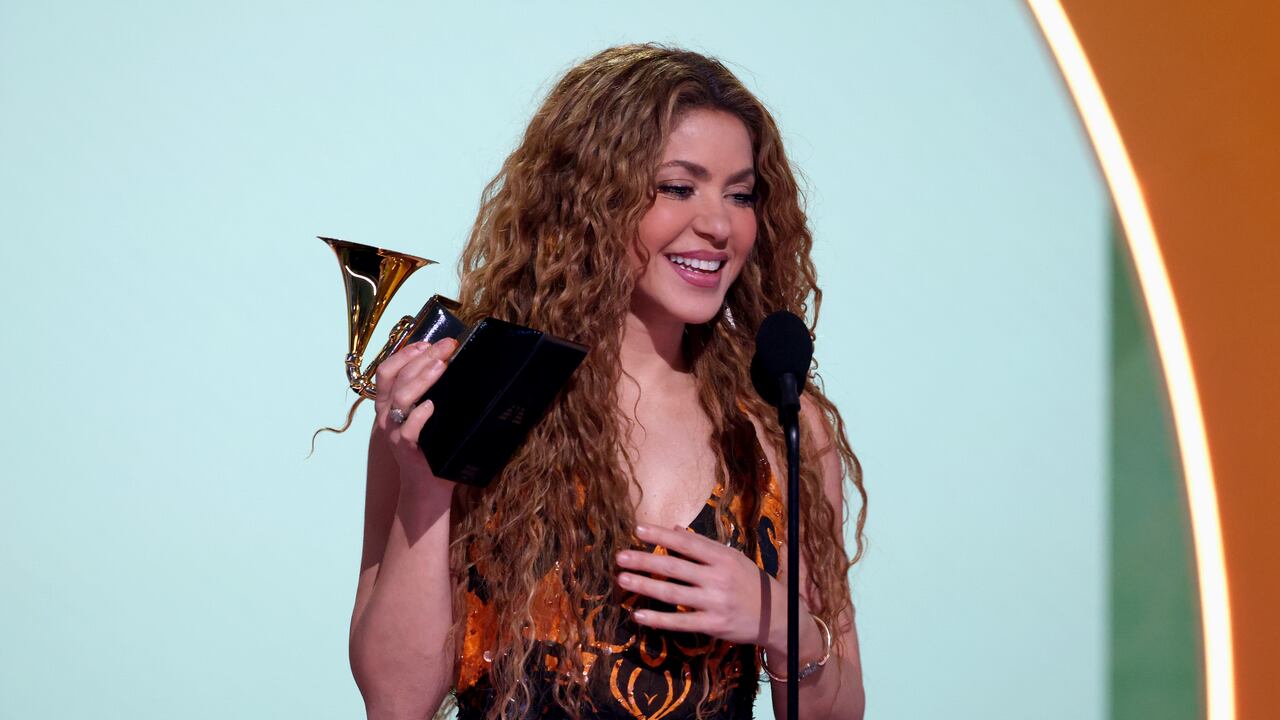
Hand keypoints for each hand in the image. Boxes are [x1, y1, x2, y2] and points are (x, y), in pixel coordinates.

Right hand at [372, 338, 457, 488]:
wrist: (427, 486)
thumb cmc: (431, 446)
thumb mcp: (425, 415)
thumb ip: (428, 393)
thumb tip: (449, 364)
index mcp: (388, 404)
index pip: (387, 370)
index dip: (405, 353)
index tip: (428, 342)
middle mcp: (387, 415)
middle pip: (398, 378)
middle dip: (422, 358)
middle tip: (446, 346)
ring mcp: (394, 432)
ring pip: (400, 398)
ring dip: (421, 379)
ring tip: (441, 366)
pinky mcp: (406, 449)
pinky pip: (408, 429)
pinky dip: (419, 415)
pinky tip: (431, 406)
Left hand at [615, 524, 780, 645]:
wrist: (776, 615)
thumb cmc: (750, 581)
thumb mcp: (732, 557)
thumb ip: (703, 545)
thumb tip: (674, 528)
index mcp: (722, 557)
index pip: (686, 543)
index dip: (661, 536)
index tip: (638, 529)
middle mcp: (718, 578)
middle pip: (674, 567)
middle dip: (644, 561)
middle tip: (620, 557)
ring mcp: (715, 602)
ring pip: (673, 594)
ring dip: (645, 586)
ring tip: (622, 580)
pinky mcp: (713, 624)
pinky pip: (680, 622)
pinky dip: (658, 619)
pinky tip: (638, 615)